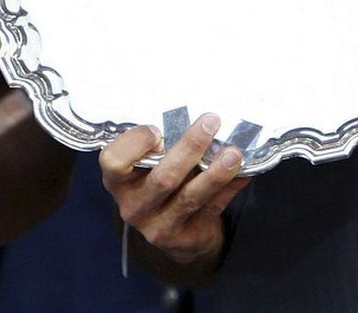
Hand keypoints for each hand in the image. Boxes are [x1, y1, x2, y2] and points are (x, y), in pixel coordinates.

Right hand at [99, 112, 249, 268]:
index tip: (156, 129)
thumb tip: (193, 120)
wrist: (171, 234)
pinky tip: (243, 173)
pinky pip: (211, 209)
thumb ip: (156, 149)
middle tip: (210, 122)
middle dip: (189, 147)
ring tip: (233, 153)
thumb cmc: (156, 184)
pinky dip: (229, 189)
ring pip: (190, 196)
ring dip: (215, 173)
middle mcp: (134, 206)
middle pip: (162, 177)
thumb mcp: (144, 168)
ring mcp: (159, 226)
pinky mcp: (185, 238)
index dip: (134, 144)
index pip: (114, 161)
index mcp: (118, 182)